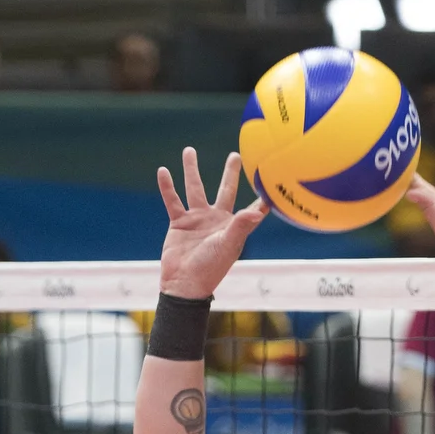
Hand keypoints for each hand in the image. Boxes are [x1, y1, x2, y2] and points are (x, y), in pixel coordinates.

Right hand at [157, 148, 266, 299]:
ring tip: (189, 150)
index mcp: (234, 226)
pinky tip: (163, 170)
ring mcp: (197, 220)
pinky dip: (167, 187)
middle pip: (225, 189)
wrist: (184, 283)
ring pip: (194, 188)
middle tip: (235, 154)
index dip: (262, 197)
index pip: (252, 208)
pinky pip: (172, 200)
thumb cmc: (211, 268)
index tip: (272, 180)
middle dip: (230, 172)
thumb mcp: (228, 245)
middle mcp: (217, 219)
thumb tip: (259, 209)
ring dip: (191, 170)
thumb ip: (241, 226)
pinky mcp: (179, 223)